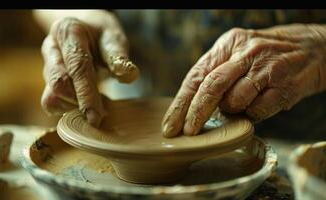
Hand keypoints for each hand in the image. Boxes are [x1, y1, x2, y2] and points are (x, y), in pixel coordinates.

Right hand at [38, 10, 139, 125]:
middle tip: (101, 112)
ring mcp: (46, 67)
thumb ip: (118, 56)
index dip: (86, 94)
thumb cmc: (100, 36)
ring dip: (72, 107)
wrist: (85, 31)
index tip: (96, 117)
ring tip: (93, 102)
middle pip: (58, 84)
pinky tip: (83, 103)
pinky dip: (67, 109)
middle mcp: (52, 49)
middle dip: (80, 103)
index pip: (77, 67)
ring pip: (50, 98)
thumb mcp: (113, 37)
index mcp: (68, 32)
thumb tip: (129, 76)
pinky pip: (50, 103)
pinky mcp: (46, 82)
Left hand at [162, 24, 325, 136]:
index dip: (181, 104)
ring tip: (241, 102)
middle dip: (195, 114)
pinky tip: (258, 104)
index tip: (170, 126)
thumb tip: (191, 107)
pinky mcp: (284, 86)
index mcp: (227, 45)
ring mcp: (266, 68)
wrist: (311, 49)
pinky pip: (258, 111)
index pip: (196, 77)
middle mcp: (245, 53)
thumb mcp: (236, 54)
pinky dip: (252, 114)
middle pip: (211, 87)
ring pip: (235, 101)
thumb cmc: (264, 56)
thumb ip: (215, 75)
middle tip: (187, 133)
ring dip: (232, 110)